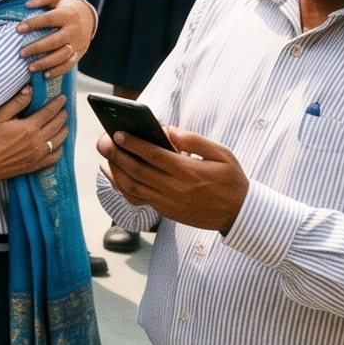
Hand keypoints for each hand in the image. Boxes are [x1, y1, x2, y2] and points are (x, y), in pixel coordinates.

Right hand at [0, 90, 68, 184]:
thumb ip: (16, 103)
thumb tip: (30, 90)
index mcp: (29, 127)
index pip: (50, 112)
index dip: (58, 104)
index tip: (63, 98)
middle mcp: (37, 141)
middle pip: (57, 125)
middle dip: (63, 115)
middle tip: (64, 109)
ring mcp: (38, 154)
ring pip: (59, 140)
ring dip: (63, 131)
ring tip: (64, 125)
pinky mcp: (35, 165)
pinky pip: (54, 157)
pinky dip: (59, 149)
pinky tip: (57, 145)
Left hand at [15, 0, 94, 75]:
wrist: (89, 17)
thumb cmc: (65, 6)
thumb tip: (27, 4)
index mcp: (67, 14)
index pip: (48, 19)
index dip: (33, 24)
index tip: (18, 29)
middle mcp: (74, 30)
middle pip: (55, 41)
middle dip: (37, 48)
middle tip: (21, 53)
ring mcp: (78, 43)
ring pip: (62, 56)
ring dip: (45, 63)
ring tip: (30, 67)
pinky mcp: (79, 53)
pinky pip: (69, 65)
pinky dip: (57, 71)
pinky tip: (44, 75)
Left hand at [99, 127, 248, 231]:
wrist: (240, 214)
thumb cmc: (231, 180)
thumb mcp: (222, 154)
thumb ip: (194, 140)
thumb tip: (168, 130)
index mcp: (189, 171)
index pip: (154, 155)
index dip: (133, 144)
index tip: (118, 132)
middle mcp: (175, 188)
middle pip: (137, 171)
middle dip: (117, 155)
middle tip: (103, 142)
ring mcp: (168, 202)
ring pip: (133, 188)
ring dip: (115, 172)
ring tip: (105, 158)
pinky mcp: (165, 211)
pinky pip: (138, 200)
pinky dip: (122, 188)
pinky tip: (115, 176)